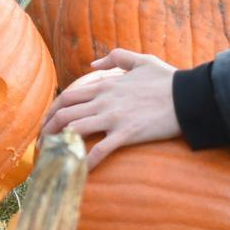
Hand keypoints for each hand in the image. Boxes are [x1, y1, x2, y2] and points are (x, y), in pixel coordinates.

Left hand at [42, 50, 179, 166]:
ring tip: (52, 158)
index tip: (45, 123)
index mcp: (105, 86)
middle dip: (47, 129)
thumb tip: (93, 65)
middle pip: (64, 114)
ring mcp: (114, 117)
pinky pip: (100, 150)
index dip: (51, 111)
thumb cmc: (167, 79)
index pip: (68, 97)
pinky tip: (79, 171)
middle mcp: (104, 101)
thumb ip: (116, 58)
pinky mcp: (127, 133)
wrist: (188, 96)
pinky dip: (86, 161)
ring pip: (74, 130)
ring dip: (59, 145)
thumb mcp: (141, 60)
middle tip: (41, 145)